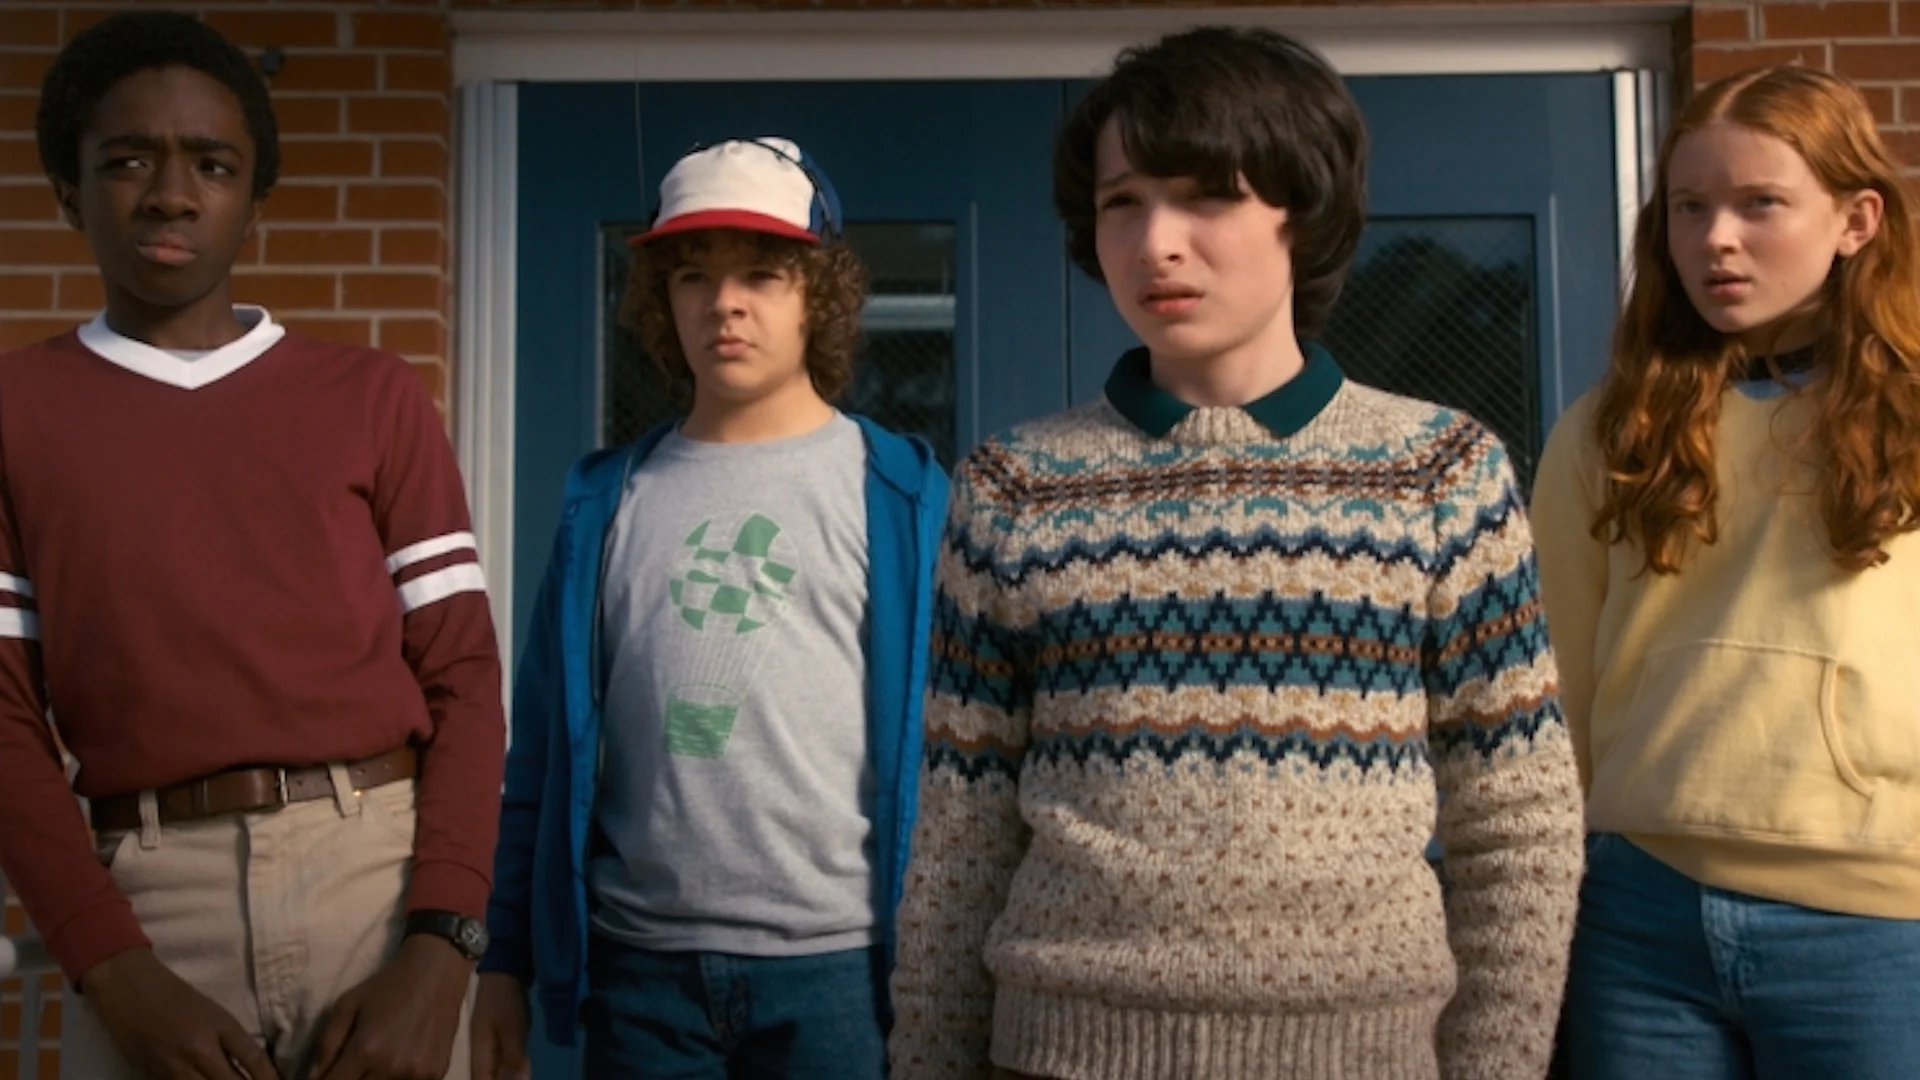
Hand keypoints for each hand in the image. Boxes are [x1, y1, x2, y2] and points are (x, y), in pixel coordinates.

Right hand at [80, 947, 280, 1079]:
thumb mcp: (213, 1012)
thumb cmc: (176, 996)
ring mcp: (174, 1068)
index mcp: (219, 1026)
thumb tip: (251, 1068)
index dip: (269, 1077)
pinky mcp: (154, 1077)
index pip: (253, 1059)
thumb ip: (231, 1041)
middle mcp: (199, 1049)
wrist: (129, 989)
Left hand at [310, 934, 471, 1079]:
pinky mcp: (437, 1073)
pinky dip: (399, 1079)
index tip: (331, 1073)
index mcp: (366, 1050)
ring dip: (375, 1079)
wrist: (437, 971)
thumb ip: (327, 1044)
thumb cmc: (388, 984)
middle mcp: (392, 1067)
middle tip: (354, 1064)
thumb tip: (314, 1077)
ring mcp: (417, 1074)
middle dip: (352, 1079)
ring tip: (377, 1060)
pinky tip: (401, 1060)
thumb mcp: (348, 1004)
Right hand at [469, 972, 531, 1079]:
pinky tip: (518, 1072)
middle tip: (520, 1078)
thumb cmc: (505, 1000)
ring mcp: (487, 1046)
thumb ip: (514, 1057)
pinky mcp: (496, 1039)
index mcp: (478, 1053)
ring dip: (503, 1077)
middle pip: (485, 1078)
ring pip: (492, 1072)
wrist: (502, 972)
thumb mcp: (512, 1029)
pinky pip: (500, 1062)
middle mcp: (479, 1053)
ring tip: (518, 1076)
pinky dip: (508, 1069)